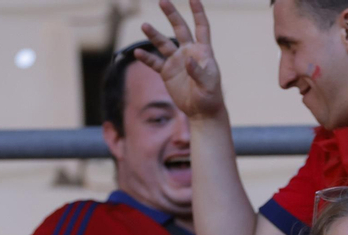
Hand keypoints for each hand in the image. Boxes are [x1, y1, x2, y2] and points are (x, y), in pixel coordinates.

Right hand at [134, 0, 225, 121]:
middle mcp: (188, 52)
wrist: (202, 111)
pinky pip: (154, 62)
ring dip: (154, 35)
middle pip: (180, 28)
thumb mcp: (208, 84)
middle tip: (162, 1)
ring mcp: (176, 61)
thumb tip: (188, 60)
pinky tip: (137, 53)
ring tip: (144, 25)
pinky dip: (146, 58)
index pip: (201, 27)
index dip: (198, 12)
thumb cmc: (210, 96)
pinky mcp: (167, 72)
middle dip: (171, 15)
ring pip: (163, 43)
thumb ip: (199, 71)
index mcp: (203, 51)